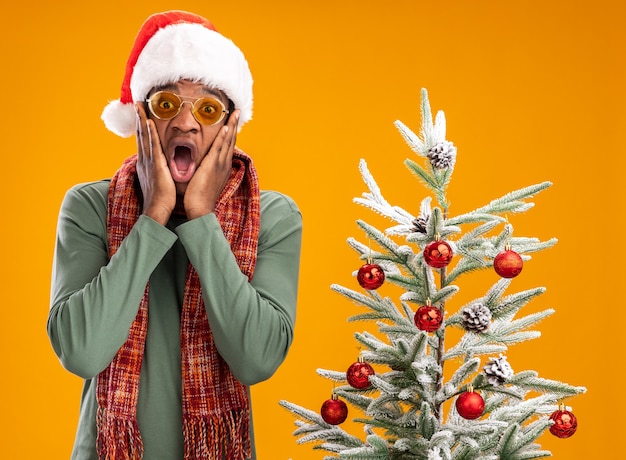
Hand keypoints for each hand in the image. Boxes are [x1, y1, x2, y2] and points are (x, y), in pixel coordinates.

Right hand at [135, 103, 175, 224]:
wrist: (156, 210)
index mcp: (146, 163)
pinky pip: (152, 145)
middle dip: (138, 118)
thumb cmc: (160, 199)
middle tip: (136, 104)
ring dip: (141, 120)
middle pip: (140, 134)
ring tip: (139, 106)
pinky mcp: (155, 165)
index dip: (140, 127)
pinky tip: (148, 122)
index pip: (143, 141)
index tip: (140, 114)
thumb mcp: (158, 180)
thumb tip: (160, 168)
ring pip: (144, 136)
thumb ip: (158, 171)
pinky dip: (149, 133)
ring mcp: (148, 161)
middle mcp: (144, 160)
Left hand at [184, 110, 239, 218]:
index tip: (232, 121)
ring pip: (228, 141)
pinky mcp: (213, 166)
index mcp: (222, 167)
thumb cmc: (200, 198)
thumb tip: (203, 165)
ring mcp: (220, 164)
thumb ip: (206, 170)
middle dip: (235, 125)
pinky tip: (226, 127)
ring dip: (231, 126)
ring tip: (235, 113)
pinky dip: (224, 137)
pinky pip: (219, 148)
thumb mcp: (206, 180)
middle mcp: (224, 164)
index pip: (228, 145)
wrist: (200, 209)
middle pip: (231, 140)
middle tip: (238, 111)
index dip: (231, 132)